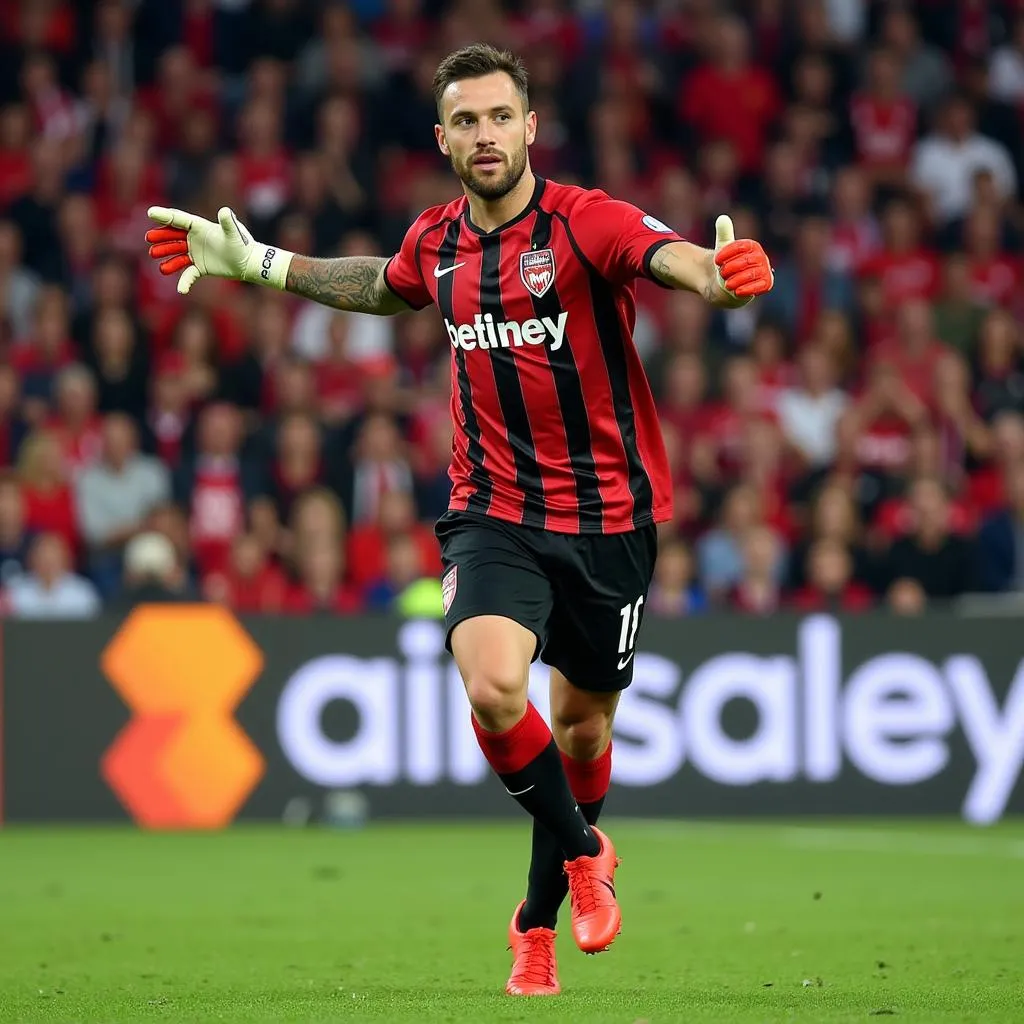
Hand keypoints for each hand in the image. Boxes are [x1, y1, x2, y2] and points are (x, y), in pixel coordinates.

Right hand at [145, 206, 291, 294]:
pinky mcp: (200, 267)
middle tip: (149, 239)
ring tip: (154, 256)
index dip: (165, 216)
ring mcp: (196, 253)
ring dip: (166, 256)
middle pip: (173, 236)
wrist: (248, 262)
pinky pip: (188, 274)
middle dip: (161, 237)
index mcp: (200, 226)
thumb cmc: (242, 244)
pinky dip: (184, 282)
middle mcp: (195, 239)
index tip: (150, 213)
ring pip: (176, 254)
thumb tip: (225, 211)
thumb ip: (228, 223)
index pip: (179, 219)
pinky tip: (181, 290)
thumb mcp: (235, 234)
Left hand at [713, 215, 773, 303]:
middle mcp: (761, 257)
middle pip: (748, 260)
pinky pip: (761, 285)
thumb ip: (724, 233)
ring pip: (752, 274)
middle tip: (721, 273)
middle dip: (732, 267)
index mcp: (752, 246)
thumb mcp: (723, 248)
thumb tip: (722, 218)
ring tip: (727, 284)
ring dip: (737, 279)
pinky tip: (737, 292)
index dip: (728, 253)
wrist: (728, 284)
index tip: (716, 260)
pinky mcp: (766, 283)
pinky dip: (749, 288)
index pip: (742, 246)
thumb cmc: (727, 264)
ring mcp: (765, 270)